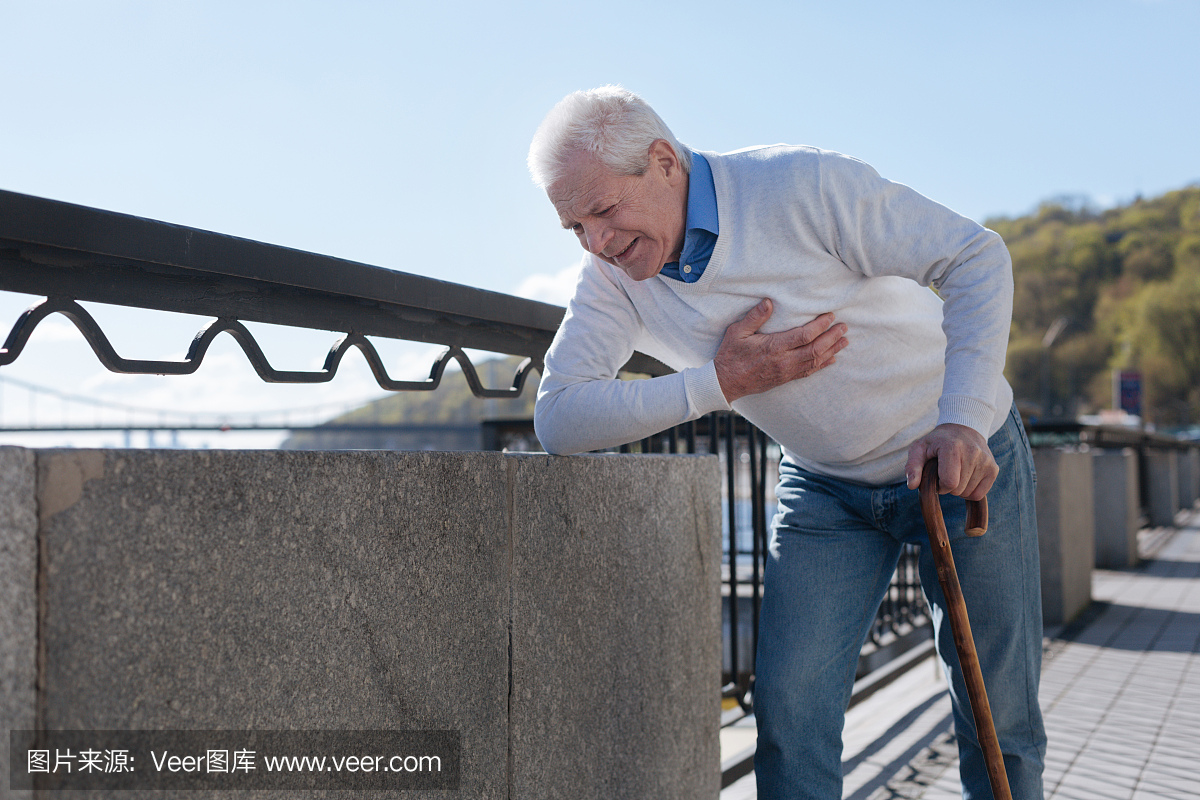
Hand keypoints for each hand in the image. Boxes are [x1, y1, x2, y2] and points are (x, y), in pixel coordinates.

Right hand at [714, 298, 847, 402]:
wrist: (726, 382)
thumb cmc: (730, 355)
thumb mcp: (737, 332)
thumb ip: (754, 317)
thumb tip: (768, 302)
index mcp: (774, 347)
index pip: (804, 336)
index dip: (820, 326)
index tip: (830, 316)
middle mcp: (784, 361)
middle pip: (815, 349)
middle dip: (832, 337)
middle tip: (844, 327)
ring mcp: (786, 371)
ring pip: (815, 361)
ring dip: (832, 351)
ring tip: (844, 341)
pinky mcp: (785, 378)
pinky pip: (808, 371)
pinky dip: (822, 365)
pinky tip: (832, 359)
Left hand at [905, 423, 997, 500]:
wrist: (963, 427)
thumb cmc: (938, 441)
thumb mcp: (919, 448)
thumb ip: (912, 466)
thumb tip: (912, 485)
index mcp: (953, 447)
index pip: (949, 483)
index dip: (939, 485)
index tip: (937, 476)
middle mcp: (973, 453)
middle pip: (958, 490)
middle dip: (948, 486)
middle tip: (946, 471)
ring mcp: (986, 461)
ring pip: (968, 494)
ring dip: (959, 488)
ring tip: (956, 471)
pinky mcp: (993, 469)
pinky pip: (979, 495)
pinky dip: (970, 491)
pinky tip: (966, 476)